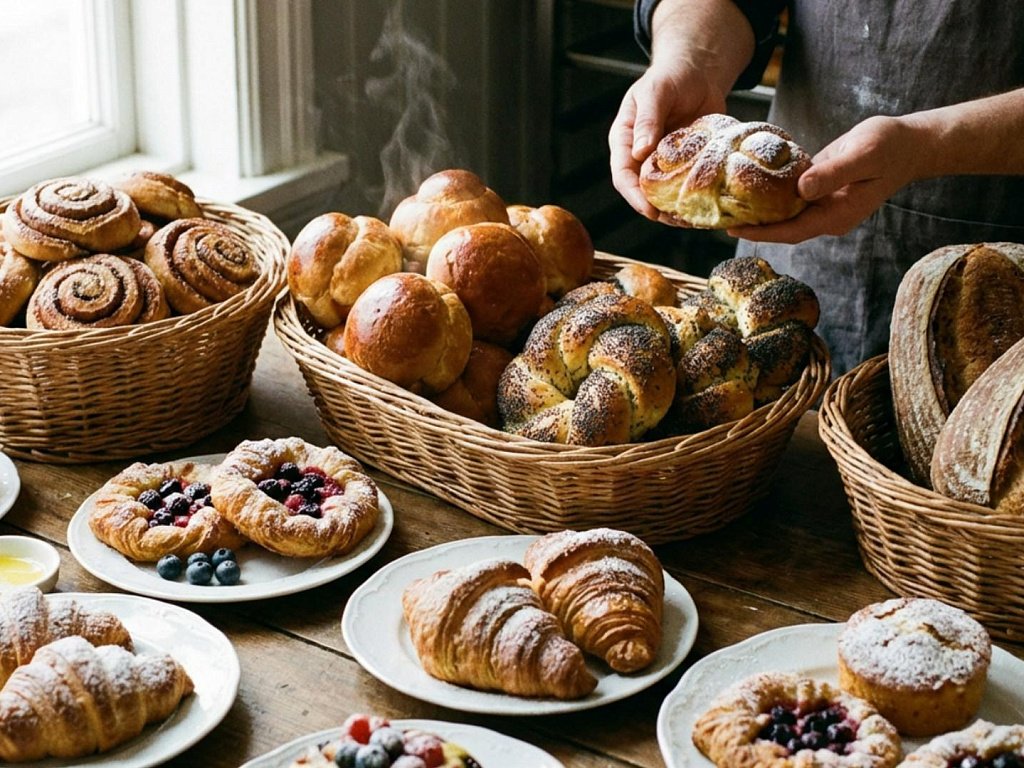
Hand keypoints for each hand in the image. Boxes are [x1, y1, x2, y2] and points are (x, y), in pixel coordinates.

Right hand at [609, 62, 727, 220]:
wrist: (698, 72)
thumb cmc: (671, 76)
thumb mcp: (656, 92)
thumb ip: (647, 120)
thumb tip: (640, 152)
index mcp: (625, 140)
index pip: (622, 175)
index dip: (634, 196)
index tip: (650, 211)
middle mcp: (641, 156)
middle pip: (642, 191)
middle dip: (657, 209)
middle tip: (677, 220)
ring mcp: (663, 162)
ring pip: (664, 193)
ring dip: (677, 209)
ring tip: (694, 219)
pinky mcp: (685, 163)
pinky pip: (686, 185)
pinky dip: (694, 197)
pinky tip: (707, 205)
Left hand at [728, 115, 921, 242]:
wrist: (909, 142)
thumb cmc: (890, 147)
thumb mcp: (863, 155)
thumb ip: (833, 173)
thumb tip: (801, 190)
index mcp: (836, 215)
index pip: (792, 231)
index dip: (763, 232)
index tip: (734, 229)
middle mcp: (826, 215)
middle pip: (782, 227)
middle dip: (752, 225)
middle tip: (717, 217)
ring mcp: (822, 204)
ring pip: (784, 212)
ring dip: (757, 210)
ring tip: (724, 203)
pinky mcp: (819, 188)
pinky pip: (790, 195)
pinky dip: (770, 193)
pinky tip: (747, 185)